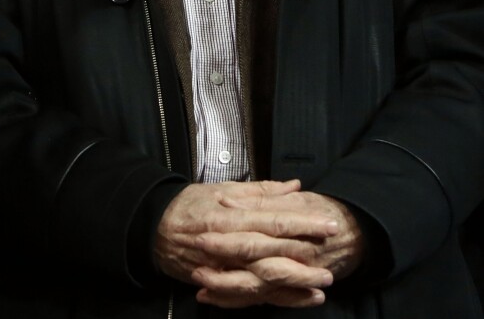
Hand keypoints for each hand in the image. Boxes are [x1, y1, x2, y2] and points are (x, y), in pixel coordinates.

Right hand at [155, 180, 337, 307]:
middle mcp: (227, 241)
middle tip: (331, 253)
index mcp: (230, 213)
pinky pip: (252, 295)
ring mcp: (223, 266)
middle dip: (304, 252)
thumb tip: (293, 187)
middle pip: (270, 248)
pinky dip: (276, 298)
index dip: (301, 221)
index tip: (327, 222)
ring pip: (262, 276)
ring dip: (294, 281)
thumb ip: (261, 190)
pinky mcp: (220, 283)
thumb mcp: (223, 187)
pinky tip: (300, 299)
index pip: (272, 217)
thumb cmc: (190, 204)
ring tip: (323, 282)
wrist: (154, 228)